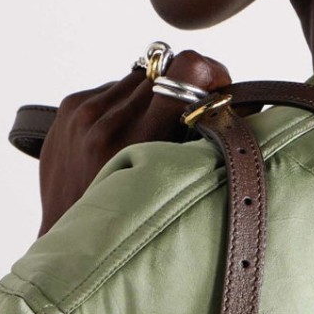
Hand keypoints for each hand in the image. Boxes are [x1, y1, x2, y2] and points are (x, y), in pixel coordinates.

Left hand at [37, 49, 231, 236]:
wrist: (69, 243)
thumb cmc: (131, 226)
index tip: (218, 89)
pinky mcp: (70, 107)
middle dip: (183, 89)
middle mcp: (108, 121)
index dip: (210, 73)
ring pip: (139, 76)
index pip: (186, 70)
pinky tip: (124, 137)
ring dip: (152, 96)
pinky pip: (113, 88)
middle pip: (165, 70)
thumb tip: (244, 105)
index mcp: (141, 141)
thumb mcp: (174, 193)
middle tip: (188, 117)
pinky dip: (126, 105)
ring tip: (150, 132)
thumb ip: (205, 147)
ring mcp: (85, 112)